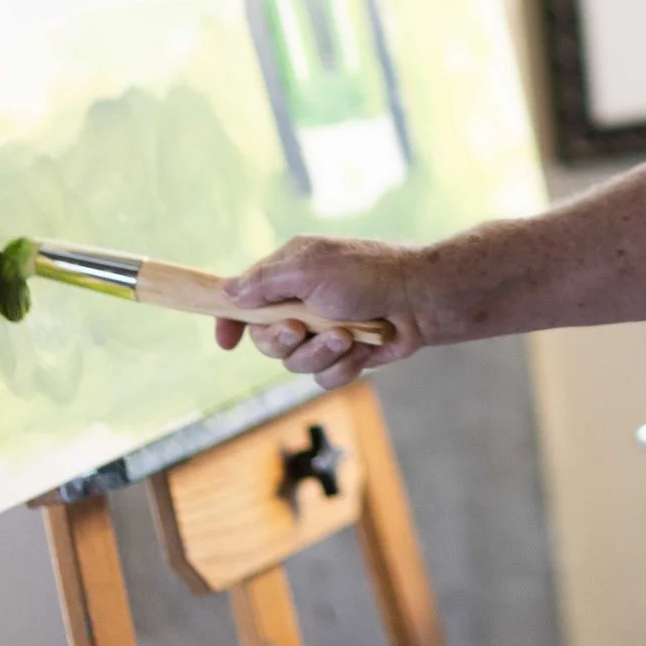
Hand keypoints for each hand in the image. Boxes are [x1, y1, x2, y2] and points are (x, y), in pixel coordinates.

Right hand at [214, 235, 431, 390]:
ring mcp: (322, 331)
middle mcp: (301, 304)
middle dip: (282, 339)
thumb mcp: (310, 269)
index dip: (231, 321)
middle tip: (300, 328)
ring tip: (346, 335)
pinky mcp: (344, 355)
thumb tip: (228, 291)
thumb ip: (265, 282)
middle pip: (265, 340)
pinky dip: (341, 366)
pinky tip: (360, 350)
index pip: (246, 300)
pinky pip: (323, 377)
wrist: (419, 300)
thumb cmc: (367, 274)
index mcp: (288, 275)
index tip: (226, 342)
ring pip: (295, 363)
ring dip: (319, 352)